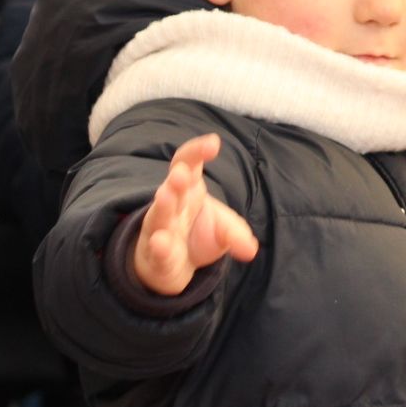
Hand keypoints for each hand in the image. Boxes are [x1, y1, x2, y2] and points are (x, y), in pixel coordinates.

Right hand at [131, 134, 259, 295]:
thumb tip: (250, 250)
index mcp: (189, 188)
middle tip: (182, 173)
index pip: (188, 162)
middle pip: (171, 187)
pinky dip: (159, 247)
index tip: (214, 143)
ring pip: (159, 215)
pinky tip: (160, 242)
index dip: (197, 151)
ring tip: (166, 195)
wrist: (175, 263)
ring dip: (163, 205)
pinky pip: (157, 250)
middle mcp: (171, 204)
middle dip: (176, 179)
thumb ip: (236, 235)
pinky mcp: (155, 254)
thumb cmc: (198, 233)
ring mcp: (160, 228)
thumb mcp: (223, 230)